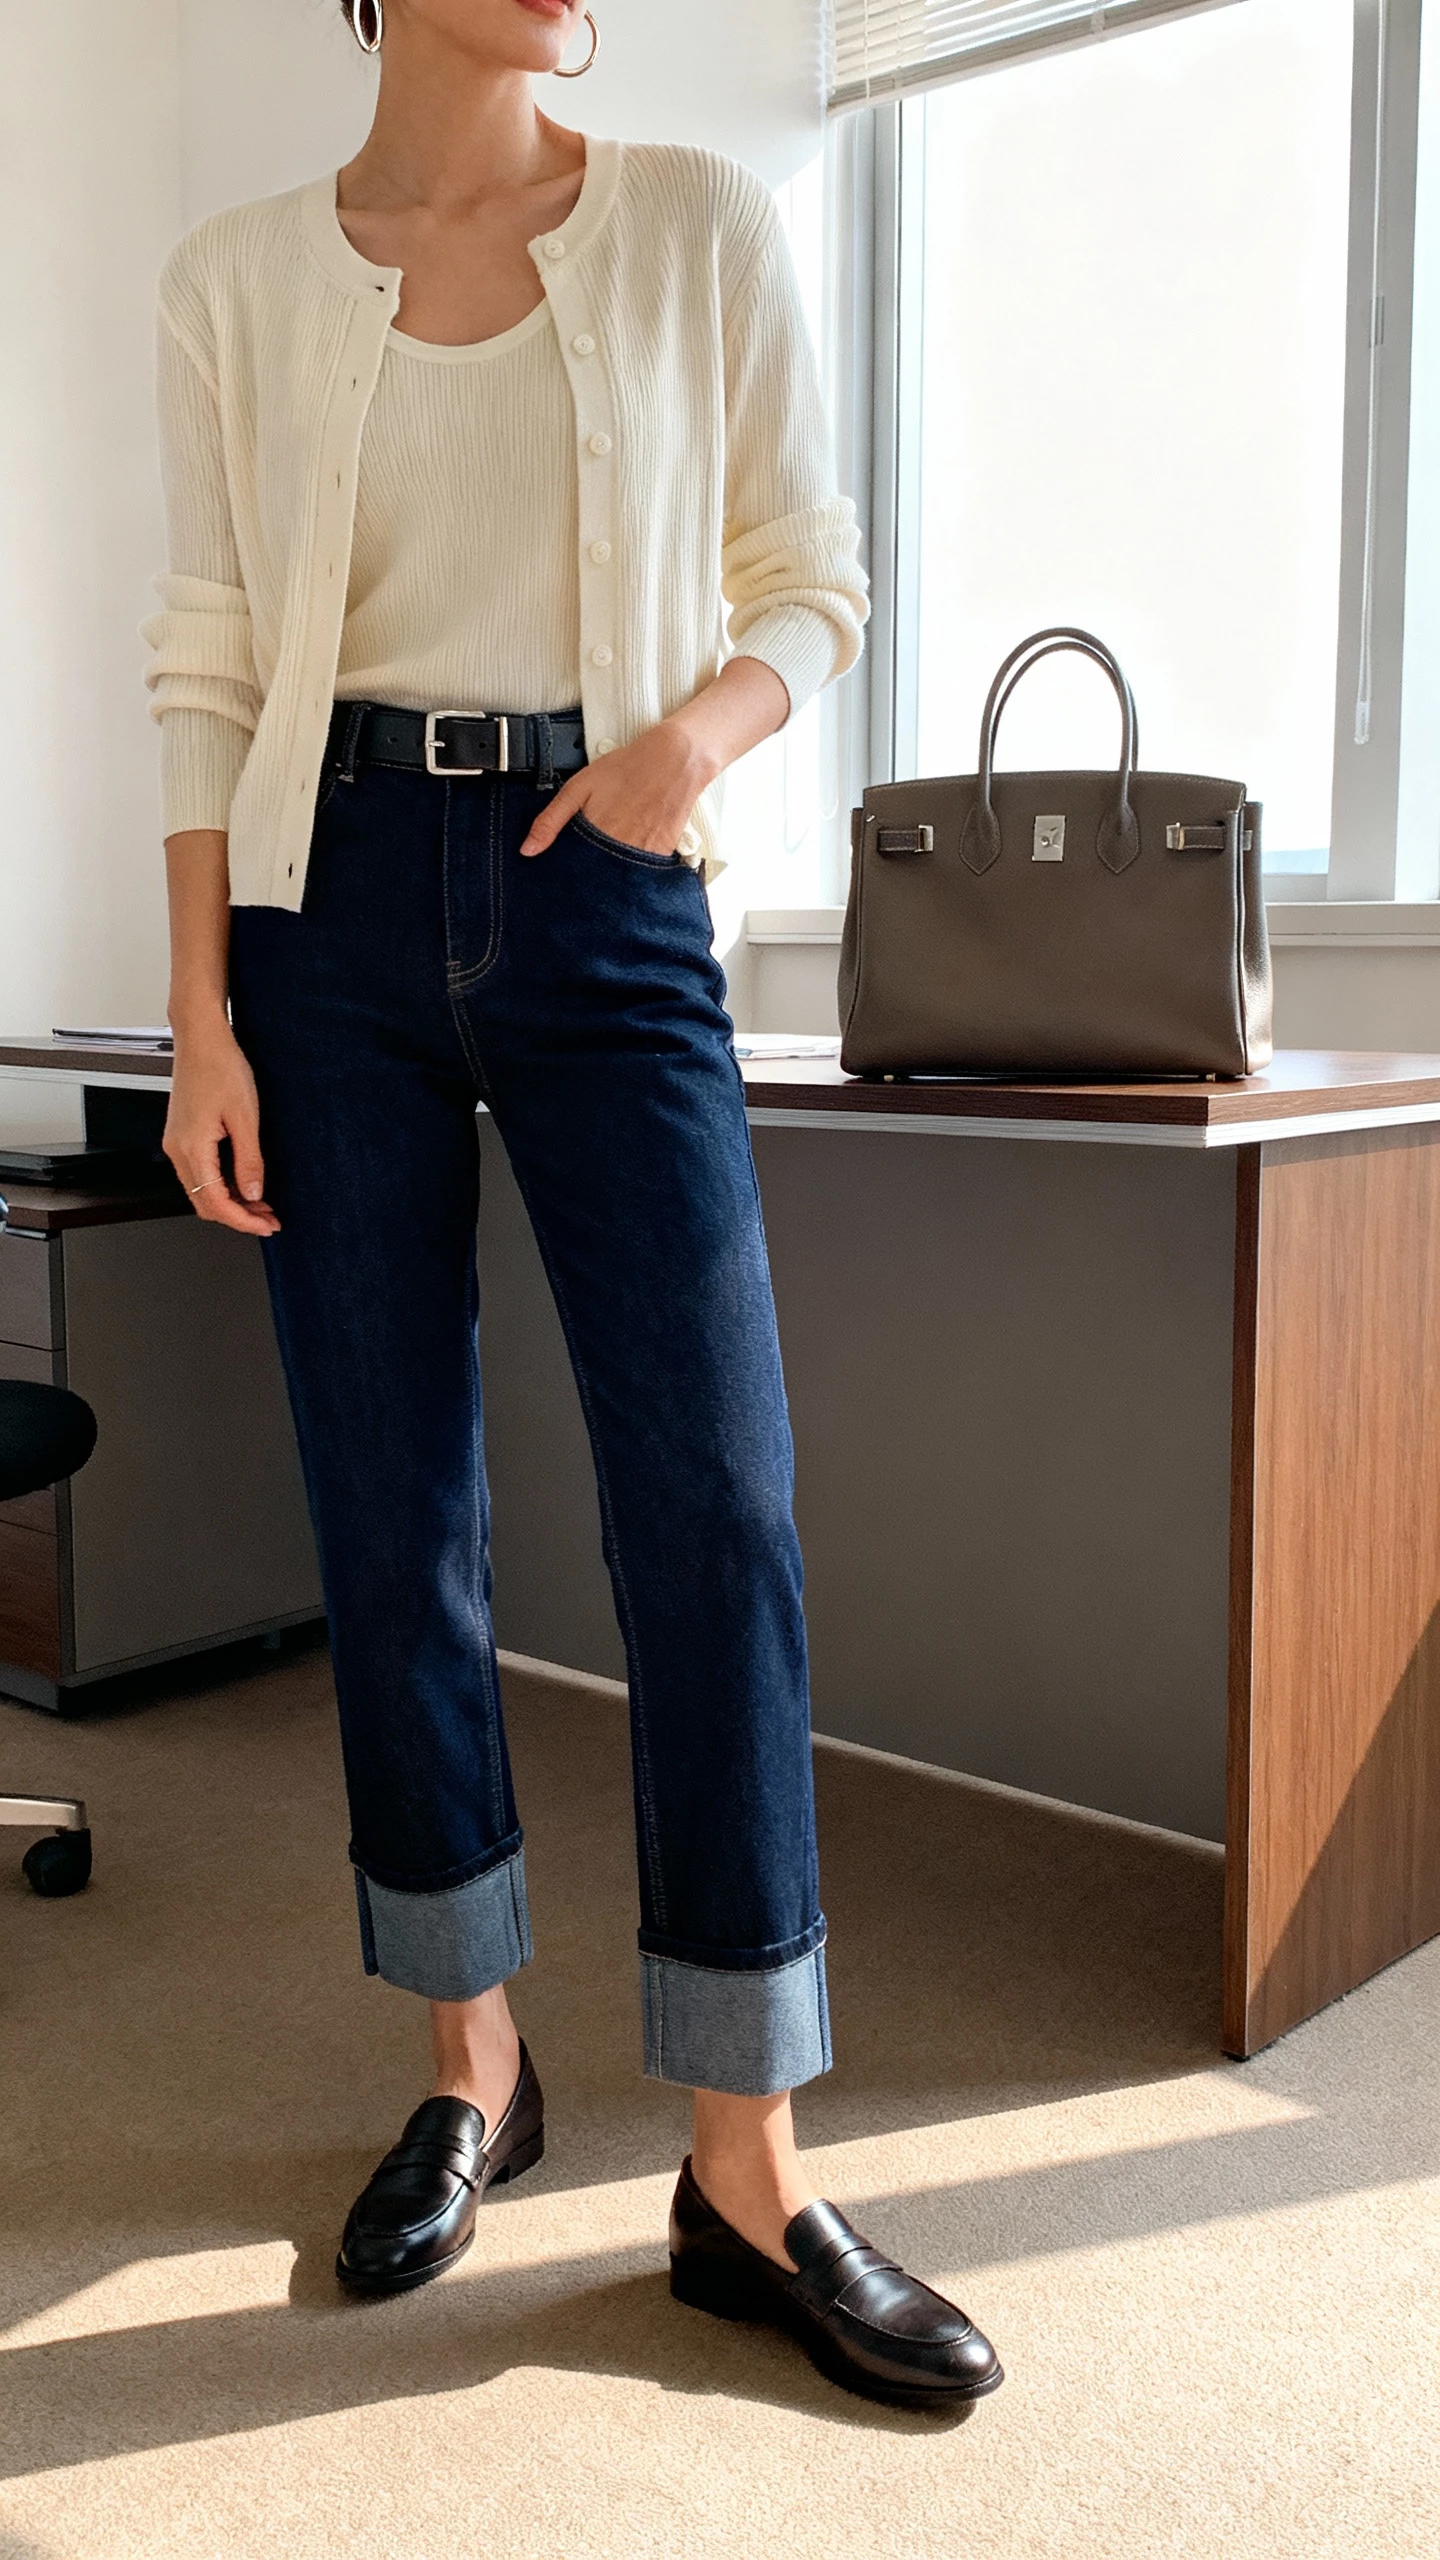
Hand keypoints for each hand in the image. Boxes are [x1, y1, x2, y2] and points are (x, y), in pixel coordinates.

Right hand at [162, 1014, 280, 1237]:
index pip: (215, 1202)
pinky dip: (220, 1185)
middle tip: (269, 1218)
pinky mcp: (181, 1136)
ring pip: (200, 1191)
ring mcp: (176, 1143)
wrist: (201, 1039)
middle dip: (238, 1216)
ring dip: (230, 1202)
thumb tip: (254, 1193)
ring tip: (262, 1203)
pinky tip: (243, 1183)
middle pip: (204, 1203)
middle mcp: (177, 1149)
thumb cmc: (221, 1067)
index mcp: (191, 1147)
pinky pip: (198, 1174)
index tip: (266, 1225)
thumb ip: (249, 1160)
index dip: (243, 1220)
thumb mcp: (246, 1117)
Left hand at [517, 657, 790, 859]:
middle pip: (597, 880)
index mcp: (595, 836)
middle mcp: (619, 850)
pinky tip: (628, 856)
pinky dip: (633, 871)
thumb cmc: (626, 768)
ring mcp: (642, 855)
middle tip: (584, 873)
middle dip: (589, 880)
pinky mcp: (662, 854)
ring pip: (619, 879)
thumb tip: (527, 850)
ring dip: (610, 877)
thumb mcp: (578, 787)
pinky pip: (642, 873)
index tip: (561, 881)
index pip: (574, 873)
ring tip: (607, 862)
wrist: (674, 760)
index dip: (567, 878)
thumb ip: (551, 820)